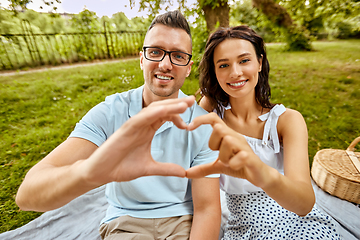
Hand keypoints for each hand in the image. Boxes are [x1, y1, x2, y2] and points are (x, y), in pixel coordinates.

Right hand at [80, 96, 195, 185]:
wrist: (102, 172)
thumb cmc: (122, 167)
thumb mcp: (149, 168)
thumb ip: (166, 169)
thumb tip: (184, 173)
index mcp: (148, 130)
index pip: (166, 117)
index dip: (179, 116)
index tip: (191, 124)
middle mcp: (142, 124)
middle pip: (162, 109)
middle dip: (177, 105)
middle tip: (192, 100)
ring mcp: (134, 125)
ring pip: (153, 110)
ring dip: (169, 106)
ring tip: (184, 104)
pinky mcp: (125, 129)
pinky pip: (141, 117)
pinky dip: (154, 113)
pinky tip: (165, 110)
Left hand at [186, 112, 269, 187]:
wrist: (260, 176)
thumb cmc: (240, 166)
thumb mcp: (218, 166)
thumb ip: (203, 168)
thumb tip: (186, 173)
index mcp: (228, 135)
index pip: (214, 118)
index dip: (201, 119)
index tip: (189, 127)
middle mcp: (236, 137)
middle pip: (219, 128)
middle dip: (214, 144)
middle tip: (218, 155)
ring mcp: (244, 146)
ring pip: (228, 141)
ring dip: (224, 156)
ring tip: (229, 162)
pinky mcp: (251, 157)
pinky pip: (239, 156)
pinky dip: (233, 163)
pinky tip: (236, 167)